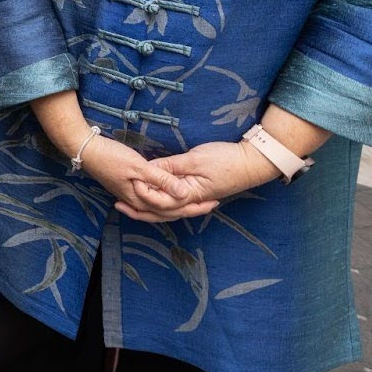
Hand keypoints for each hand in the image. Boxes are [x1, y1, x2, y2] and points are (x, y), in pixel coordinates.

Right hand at [78, 136, 211, 222]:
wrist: (85, 150)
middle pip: (168, 212)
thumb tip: (185, 194)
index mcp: (142, 199)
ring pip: (159, 208)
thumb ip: (162, 180)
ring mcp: (130, 196)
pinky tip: (167, 197)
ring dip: (176, 208)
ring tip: (194, 204)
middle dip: (190, 209)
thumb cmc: (111, 157)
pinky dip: (163, 201)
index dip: (195, 207)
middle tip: (211, 204)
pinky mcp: (127, 188)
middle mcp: (137, 202)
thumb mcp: (139, 166)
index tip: (213, 202)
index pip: (173, 209)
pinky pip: (151, 201)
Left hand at [122, 139, 280, 221]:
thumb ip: (171, 167)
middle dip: (139, 210)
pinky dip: (162, 202)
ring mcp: (196, 197)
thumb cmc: (226, 159)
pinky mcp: (198, 191)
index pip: (160, 202)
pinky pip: (176, 201)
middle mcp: (191, 200)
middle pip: (161, 211)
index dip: (142, 195)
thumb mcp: (195, 159)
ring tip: (129, 206)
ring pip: (168, 209)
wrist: (254, 162)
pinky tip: (153, 198)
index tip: (126, 187)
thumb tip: (148, 171)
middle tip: (117, 206)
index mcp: (189, 194)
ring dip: (149, 209)